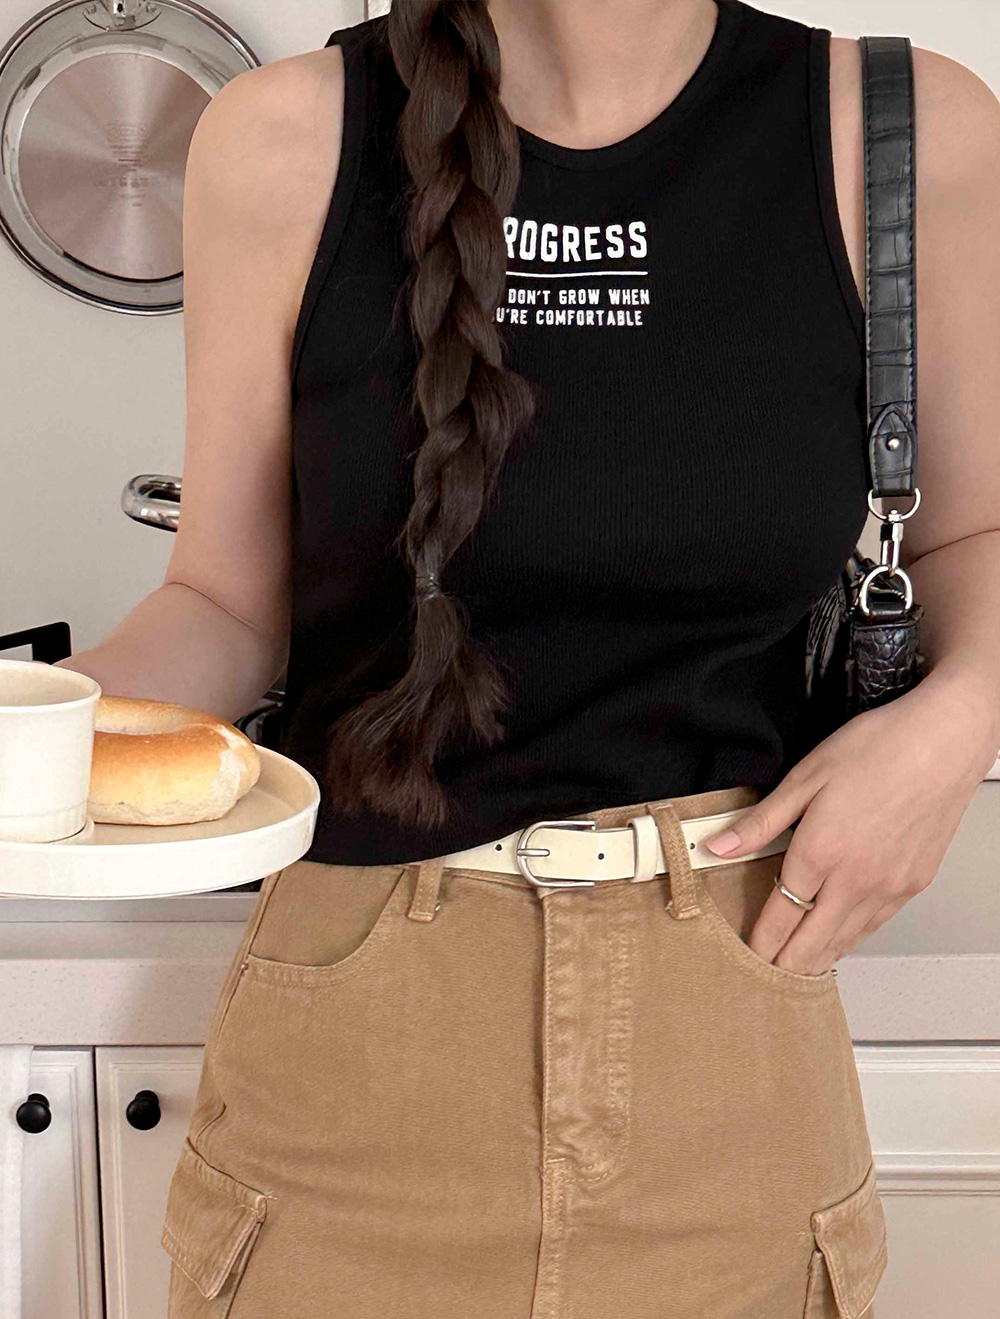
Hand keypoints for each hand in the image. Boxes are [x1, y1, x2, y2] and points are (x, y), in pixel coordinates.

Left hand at [700, 675, 996, 974]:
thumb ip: (760, 822)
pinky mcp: (913, 884)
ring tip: (796, 966)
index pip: (780, 917)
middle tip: (765, 973)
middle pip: (811, 944)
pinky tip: (840, 937)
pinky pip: (874, 925)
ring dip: (818, 958)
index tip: (747, 954)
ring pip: (845, 941)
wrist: (944, 743)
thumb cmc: (878, 749)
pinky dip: (851, 938)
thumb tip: (719, 846)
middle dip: (784, 964)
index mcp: (821, 854)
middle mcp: (856, 880)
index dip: (760, 942)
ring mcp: (889, 887)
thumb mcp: (805, 778)